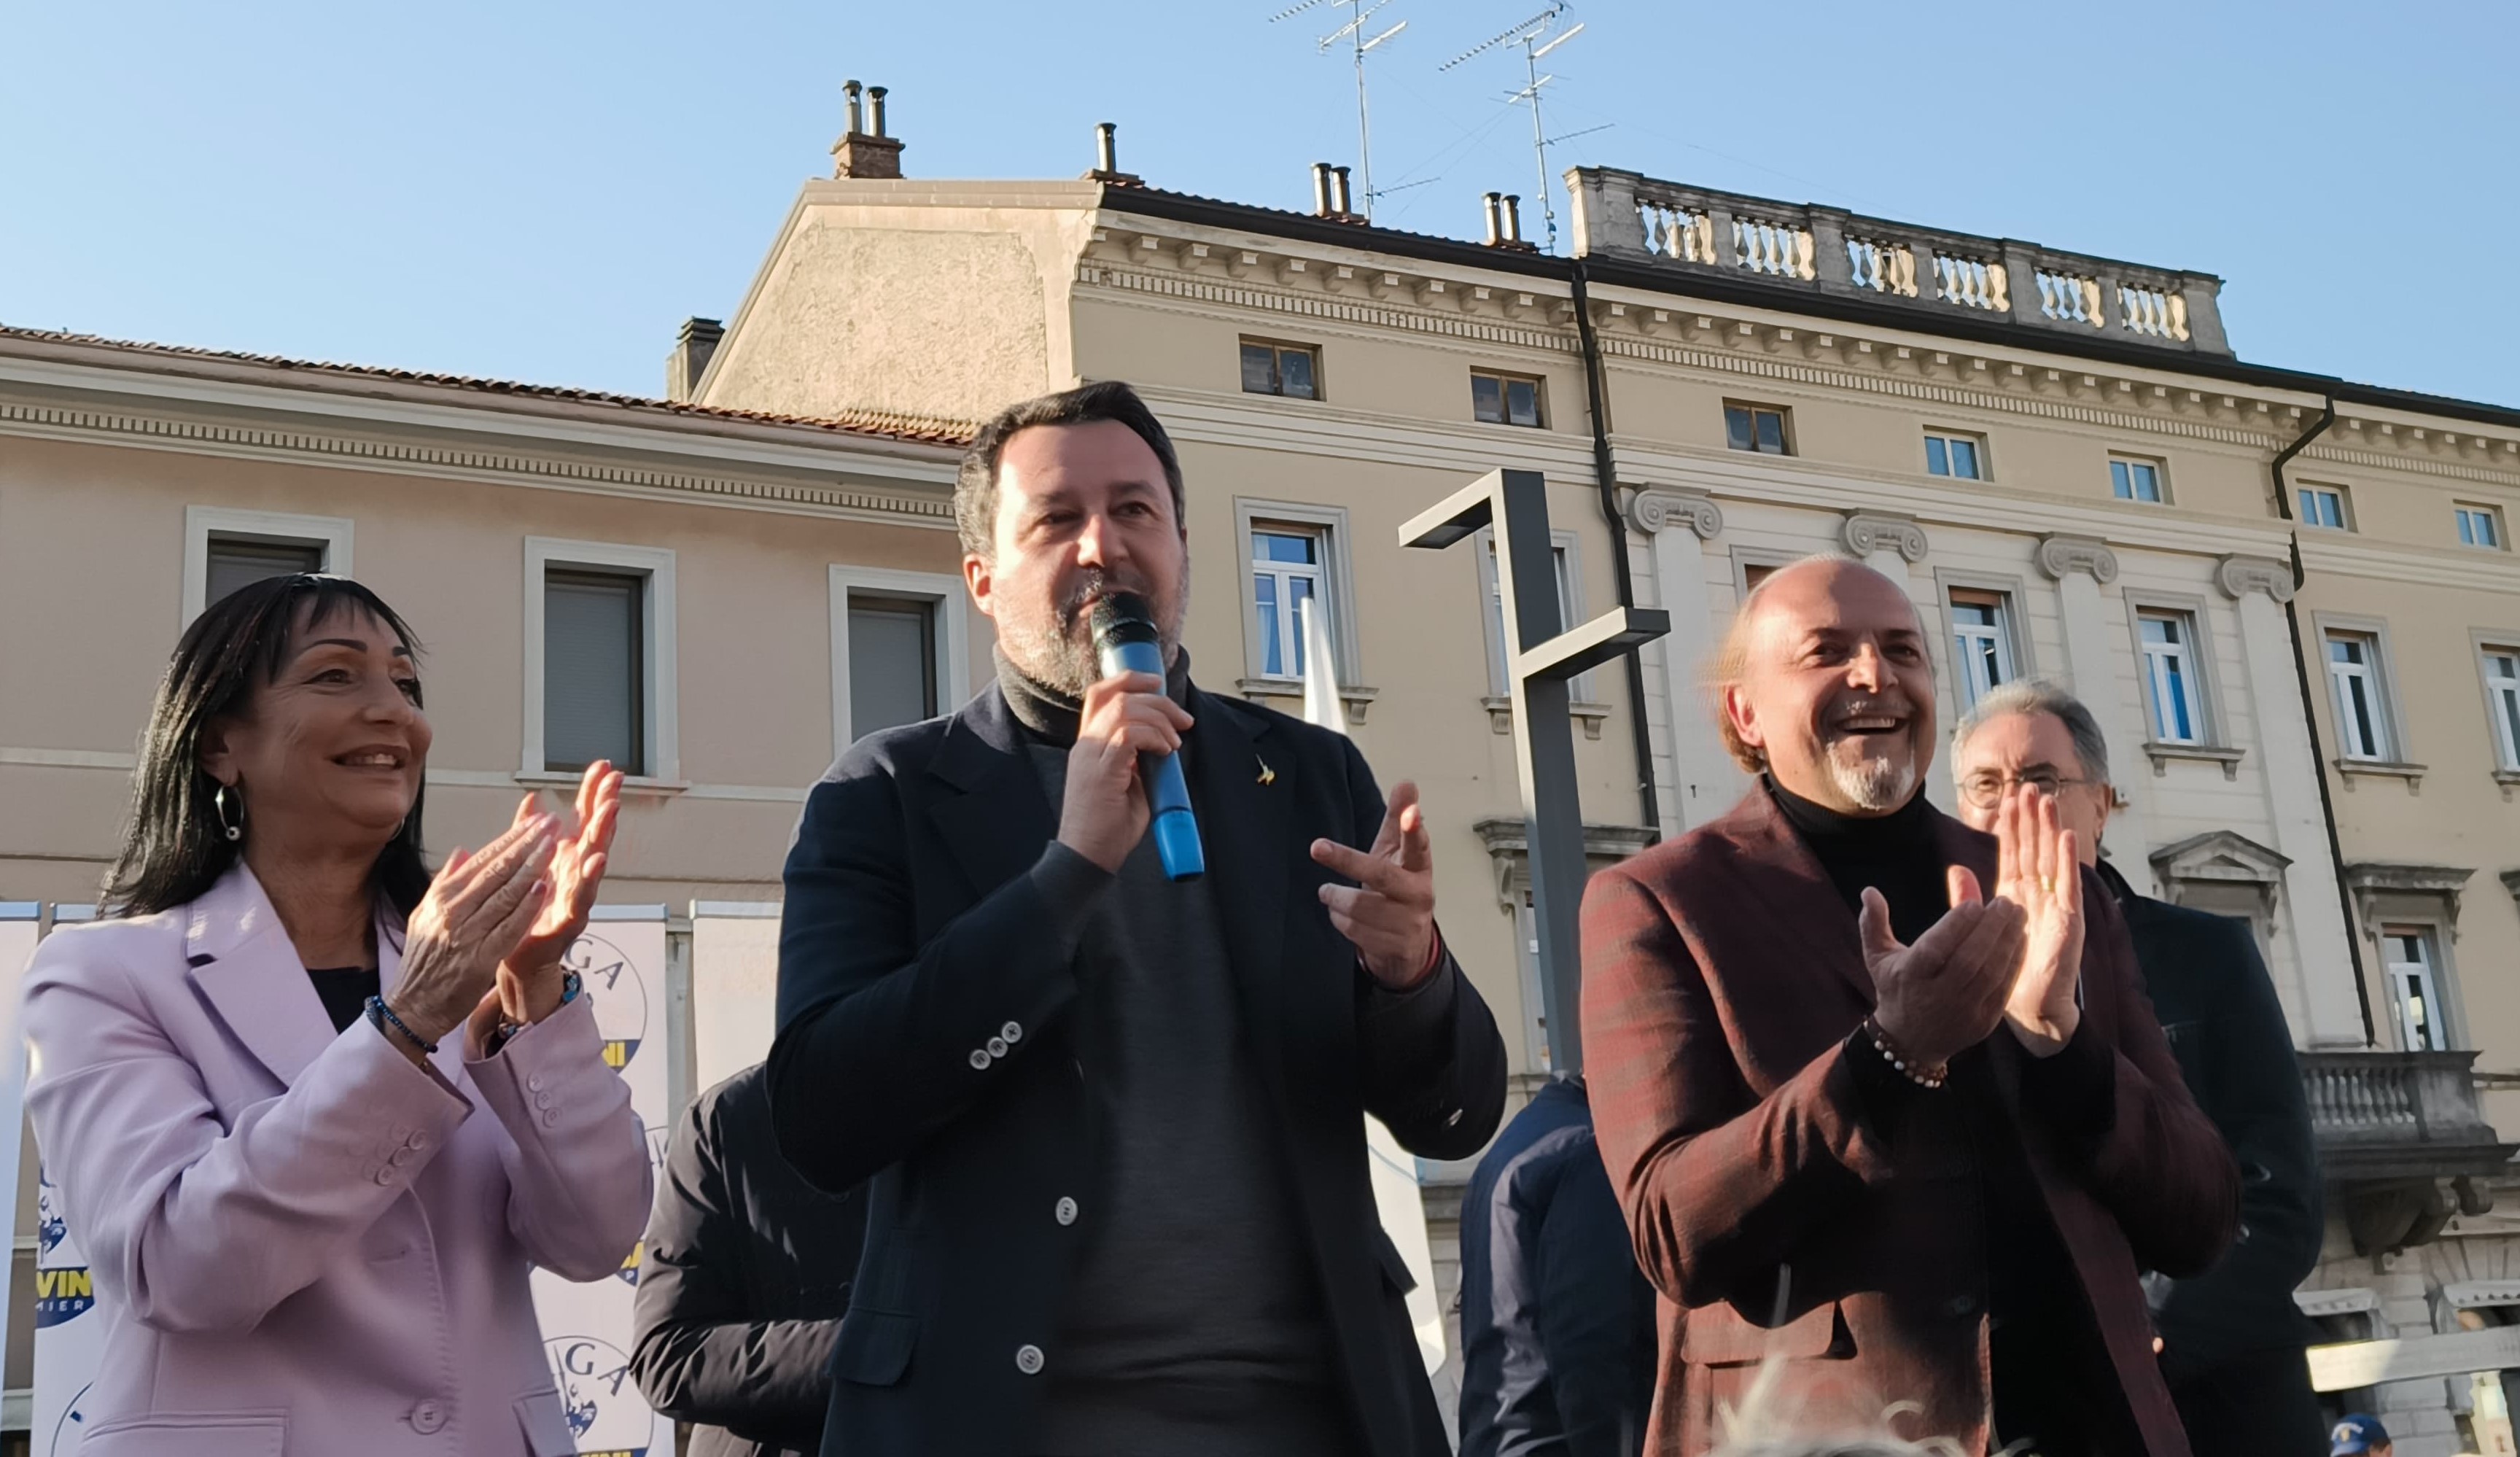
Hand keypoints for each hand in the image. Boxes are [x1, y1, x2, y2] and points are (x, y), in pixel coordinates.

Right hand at [387, 818, 555, 1054]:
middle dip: (527, 844)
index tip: (533, 821)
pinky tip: (543, 887)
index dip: (511, 837)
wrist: (413, 1006)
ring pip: (505, 894)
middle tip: (551, 823)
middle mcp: (453, 911)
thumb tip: (462, 851)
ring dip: (532, 867)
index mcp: (442, 897)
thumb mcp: (423, 914)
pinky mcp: (480, 958)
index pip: (482, 859)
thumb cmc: (422, 961)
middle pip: (496, 870)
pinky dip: (526, 906)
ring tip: (552, 845)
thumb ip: (444, 882)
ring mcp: (466, 934)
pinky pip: (509, 927)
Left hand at [493, 762, 624, 1026]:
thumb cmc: (526, 912)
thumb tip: (532, 799)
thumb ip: (530, 831)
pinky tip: (596, 861)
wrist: (520, 958)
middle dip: (605, 806)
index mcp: (566, 857)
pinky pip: (582, 896)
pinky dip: (589, 879)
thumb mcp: (527, 864)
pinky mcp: (570, 919)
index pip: (583, 817)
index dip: (593, 791)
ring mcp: (578, 894)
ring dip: (604, 835)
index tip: (602, 768)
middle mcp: (576, 873)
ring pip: (594, 860)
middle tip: (614, 783)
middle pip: (595, 833)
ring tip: (610, 812)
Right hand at [1057, 672, 1192, 872]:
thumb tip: (1164, 743)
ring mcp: (1090, 757)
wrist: (1087, 858)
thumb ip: (1139, 760)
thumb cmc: (1107, 829)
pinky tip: (1165, 751)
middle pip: (1116, 696)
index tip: (1158, 684)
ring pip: (1124, 710)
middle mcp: (1085, 745)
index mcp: (1089, 746)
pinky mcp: (1101, 772)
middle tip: (1183, 720)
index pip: (1100, 694)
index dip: (1129, 680)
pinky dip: (1153, 737)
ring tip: (1174, 742)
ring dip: (1159, 720)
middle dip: (1157, 699)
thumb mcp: (1128, 785)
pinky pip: (1128, 736)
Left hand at [1310, 781, 1437, 989]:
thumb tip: (1407, 783)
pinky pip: (1352, 928)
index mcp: (1419, 867)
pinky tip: (1342, 915)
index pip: (1419, 844)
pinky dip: (1338, 919)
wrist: (1409, 944)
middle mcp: (1419, 895)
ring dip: (1335, 897)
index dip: (1414, 829)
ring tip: (1330, 893)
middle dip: (1347, 860)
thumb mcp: (1397, 854)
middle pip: (1380, 874)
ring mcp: (1408, 923)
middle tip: (1317, 847)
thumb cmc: (1397, 889)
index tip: (1412, 812)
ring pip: (1357, 905)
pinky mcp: (1395, 947)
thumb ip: (1398, 819)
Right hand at [1859, 865, 2022, 1069]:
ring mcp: (1962, 1011)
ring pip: (1990, 973)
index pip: (1934, 950)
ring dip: (2007, 941)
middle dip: (1990, 928)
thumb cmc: (1896, 988)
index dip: (1955, 926)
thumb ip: (1873, 923)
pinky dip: (2014, 961)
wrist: (1910, 1043)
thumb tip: (1869, 891)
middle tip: (2005, 902)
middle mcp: (1936, 996)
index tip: (1974, 903)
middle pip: (1968, 960)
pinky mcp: (1984, 1022)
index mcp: (1909, 977)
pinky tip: (2021, 938)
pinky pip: (2004, 988)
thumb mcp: (1878, 957)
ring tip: (2018, 914)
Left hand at [1995, 786, 2083, 1055]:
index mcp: (2016, 896)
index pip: (2014, 853)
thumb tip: (1956, 869)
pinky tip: (2065, 835)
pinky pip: (2068, 885)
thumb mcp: (1982, 927)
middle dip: (2031, 819)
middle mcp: (2038, 896)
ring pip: (2052, 859)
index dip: (2012, 827)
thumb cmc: (2008, 969)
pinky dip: (2068, 860)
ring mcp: (2056, 905)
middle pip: (2034, 849)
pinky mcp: (2069, 920)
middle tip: (2028, 786)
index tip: (2008, 799)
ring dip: (2049, 829)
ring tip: (2046, 800)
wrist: (2031, 1006)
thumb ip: (1971, 898)